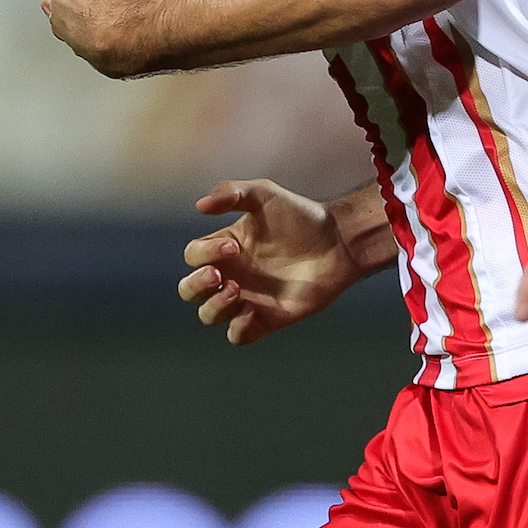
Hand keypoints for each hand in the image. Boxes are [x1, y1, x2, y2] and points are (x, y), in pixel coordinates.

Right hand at [177, 180, 367, 343]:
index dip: (204, 253)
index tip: (233, 246)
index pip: (193, 256)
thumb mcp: (264, 193)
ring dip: (214, 306)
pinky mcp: (266, 320)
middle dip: (196, 284)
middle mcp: (232, 274)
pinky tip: (252, 311)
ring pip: (208, 315)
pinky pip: (237, 336)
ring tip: (235, 290)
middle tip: (218, 275)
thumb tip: (199, 206)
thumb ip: (231, 192)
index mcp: (225, 248)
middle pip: (189, 290)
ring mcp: (247, 299)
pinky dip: (237, 328)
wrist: (338, 242)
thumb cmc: (300, 216)